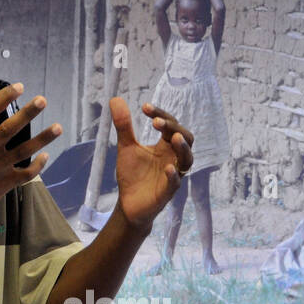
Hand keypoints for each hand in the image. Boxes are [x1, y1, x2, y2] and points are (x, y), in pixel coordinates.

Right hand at [0, 83, 62, 224]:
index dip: (4, 97)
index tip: (18, 87)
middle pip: (10, 128)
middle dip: (28, 113)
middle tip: (42, 100)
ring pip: (24, 150)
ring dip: (43, 138)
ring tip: (57, 127)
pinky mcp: (4, 183)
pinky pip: (27, 173)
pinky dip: (38, 164)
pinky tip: (45, 155)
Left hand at [109, 99, 193, 227]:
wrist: (128, 204)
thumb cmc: (133, 175)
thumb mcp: (126, 147)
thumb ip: (124, 125)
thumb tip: (115, 99)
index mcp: (165, 146)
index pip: (171, 125)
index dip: (161, 114)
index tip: (145, 107)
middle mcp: (173, 158)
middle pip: (185, 138)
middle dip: (173, 128)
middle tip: (156, 122)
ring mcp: (173, 175)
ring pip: (187, 159)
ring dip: (182, 148)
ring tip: (173, 137)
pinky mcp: (167, 191)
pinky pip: (176, 182)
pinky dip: (174, 174)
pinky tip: (167, 168)